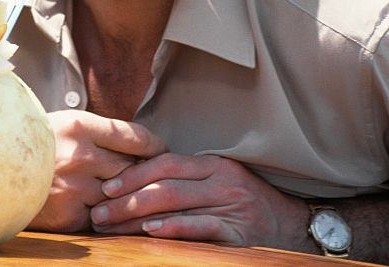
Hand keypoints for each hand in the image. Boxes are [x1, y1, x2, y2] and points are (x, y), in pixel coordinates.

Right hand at [27, 110, 167, 231]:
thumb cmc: (29, 145)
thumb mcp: (60, 124)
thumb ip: (96, 132)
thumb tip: (138, 143)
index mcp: (77, 126)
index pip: (135, 136)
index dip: (156, 146)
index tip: (163, 150)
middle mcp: (79, 156)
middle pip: (134, 168)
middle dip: (148, 174)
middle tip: (161, 177)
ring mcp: (75, 188)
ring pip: (123, 195)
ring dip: (132, 198)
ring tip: (144, 197)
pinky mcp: (70, 215)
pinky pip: (104, 218)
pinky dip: (111, 217)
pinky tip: (116, 214)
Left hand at [90, 153, 312, 250]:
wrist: (298, 228)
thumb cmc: (247, 206)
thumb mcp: (217, 184)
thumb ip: (184, 181)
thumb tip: (132, 187)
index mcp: (211, 165)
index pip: (162, 163)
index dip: (131, 174)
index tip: (105, 187)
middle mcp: (220, 181)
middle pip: (163, 185)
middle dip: (125, 198)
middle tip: (98, 212)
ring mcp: (231, 206)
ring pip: (175, 205)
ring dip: (138, 215)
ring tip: (113, 224)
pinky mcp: (239, 233)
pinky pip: (200, 227)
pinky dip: (173, 228)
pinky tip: (151, 232)